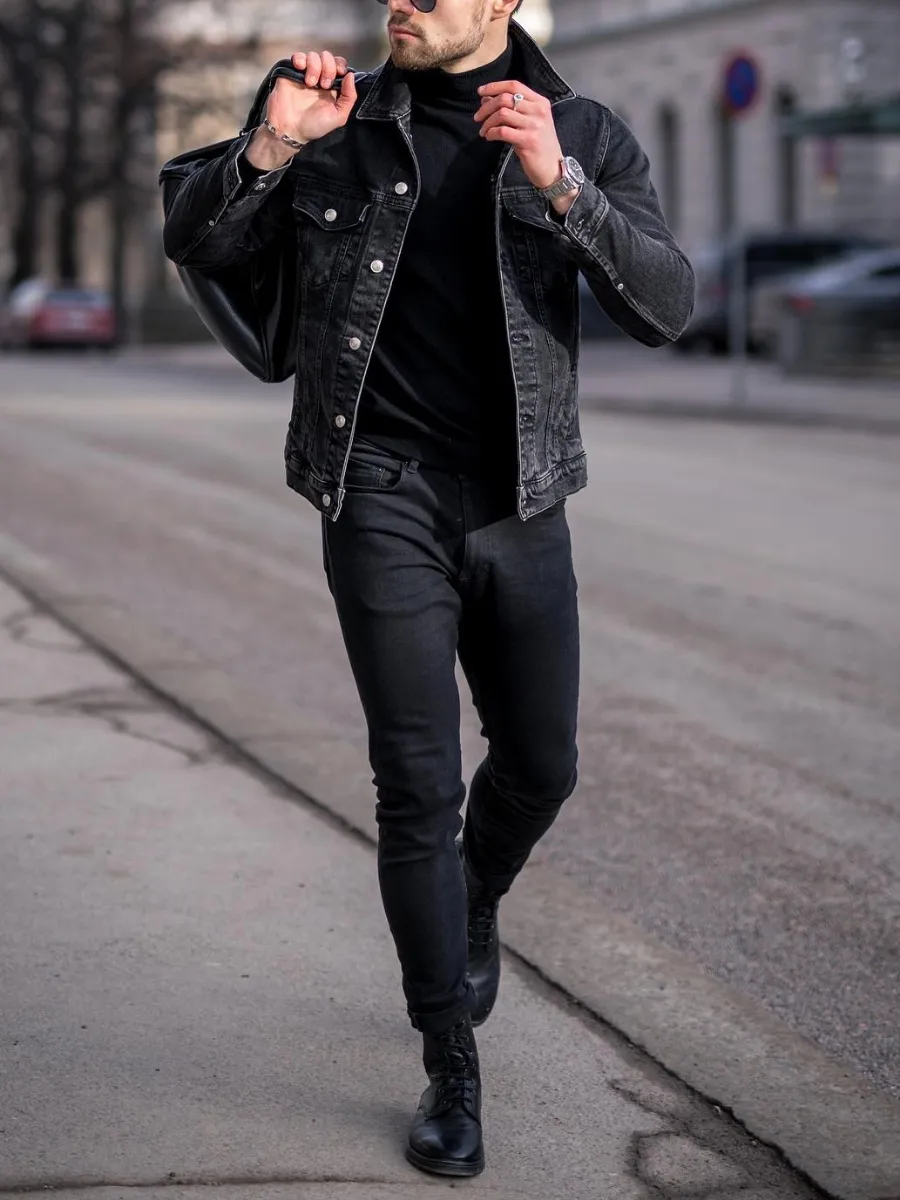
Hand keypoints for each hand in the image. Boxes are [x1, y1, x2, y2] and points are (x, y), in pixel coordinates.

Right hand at [246, 50, 356, 169]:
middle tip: (323, 85)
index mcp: (332, 87)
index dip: (340, 65)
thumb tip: (350, 75)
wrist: (290, 129)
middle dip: (328, 68)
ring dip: (314, 67)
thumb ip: (349, 98)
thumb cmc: (314, 126)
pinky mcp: (290, 72)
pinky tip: (300, 69)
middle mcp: (319, 78)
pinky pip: (297, 56)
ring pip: (313, 55)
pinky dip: (300, 59)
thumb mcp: (338, 117)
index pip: (339, 65)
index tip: (339, 74)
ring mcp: (304, 74)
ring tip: (310, 83)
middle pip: (327, 57)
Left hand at [475, 81, 562, 191]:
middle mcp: (538, 111)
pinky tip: (489, 137)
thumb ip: (511, 108)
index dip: (495, 86)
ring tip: (484, 131)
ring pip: (502, 113)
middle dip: (486, 107)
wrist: (552, 168)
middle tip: (478, 117)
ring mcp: (534, 125)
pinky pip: (502, 131)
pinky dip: (491, 133)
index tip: (481, 92)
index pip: (514, 85)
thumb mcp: (529, 122)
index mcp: (540, 102)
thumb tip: (486, 99)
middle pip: (505, 98)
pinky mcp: (528, 141)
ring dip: (488, 122)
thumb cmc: (539, 144)